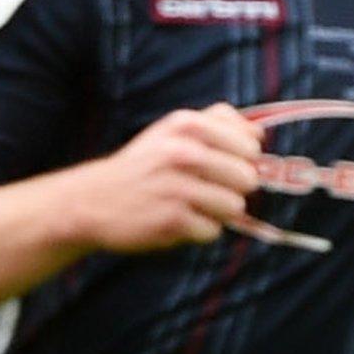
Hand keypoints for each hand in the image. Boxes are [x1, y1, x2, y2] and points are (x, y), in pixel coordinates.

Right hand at [63, 103, 261, 253]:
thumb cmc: (143, 164)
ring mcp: (177, 187)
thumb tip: (259, 132)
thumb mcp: (172, 130)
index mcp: (186, 125)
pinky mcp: (172, 220)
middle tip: (207, 188)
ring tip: (192, 205)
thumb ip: (216, 122)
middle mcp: (182, 152)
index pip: (249, 144)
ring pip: (235, 206)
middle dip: (233, 188)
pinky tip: (178, 220)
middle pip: (248, 178)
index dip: (243, 158)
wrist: (94, 199)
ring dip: (218, 211)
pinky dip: (200, 230)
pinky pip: (213, 231)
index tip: (223, 163)